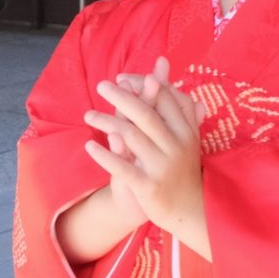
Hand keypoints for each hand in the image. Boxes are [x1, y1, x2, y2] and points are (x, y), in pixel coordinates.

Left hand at [82, 57, 208, 256]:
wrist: (190, 211)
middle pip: (146, 114)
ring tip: (88, 115)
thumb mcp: (183, 135)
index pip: (166, 98)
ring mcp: (163, 166)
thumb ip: (169, 103)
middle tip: (101, 85)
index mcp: (186, 131)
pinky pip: (123, 167)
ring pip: (131, 136)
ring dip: (107, 122)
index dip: (143, 85)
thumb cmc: (182, 167)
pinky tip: (89, 146)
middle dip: (122, 96)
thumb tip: (161, 67)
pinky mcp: (149, 186)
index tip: (122, 78)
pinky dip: (104, 155)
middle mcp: (177, 146)